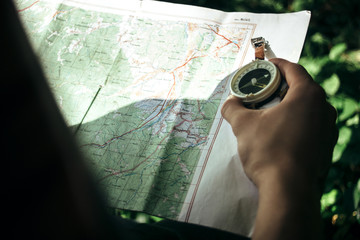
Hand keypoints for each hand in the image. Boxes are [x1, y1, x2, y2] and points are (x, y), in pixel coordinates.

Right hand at [221, 58, 337, 239]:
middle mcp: (324, 109)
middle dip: (281, 86)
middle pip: (302, 88)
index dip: (276, 64)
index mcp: (308, 96)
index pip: (293, 69)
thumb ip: (233, 108)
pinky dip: (296, 122)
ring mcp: (328, 129)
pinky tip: (279, 133)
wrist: (288, 189)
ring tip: (269, 112)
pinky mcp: (326, 147)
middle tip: (262, 91)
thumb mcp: (243, 125)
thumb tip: (229, 103)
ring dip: (289, 105)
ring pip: (307, 108)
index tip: (264, 67)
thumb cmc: (267, 150)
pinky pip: (310, 125)